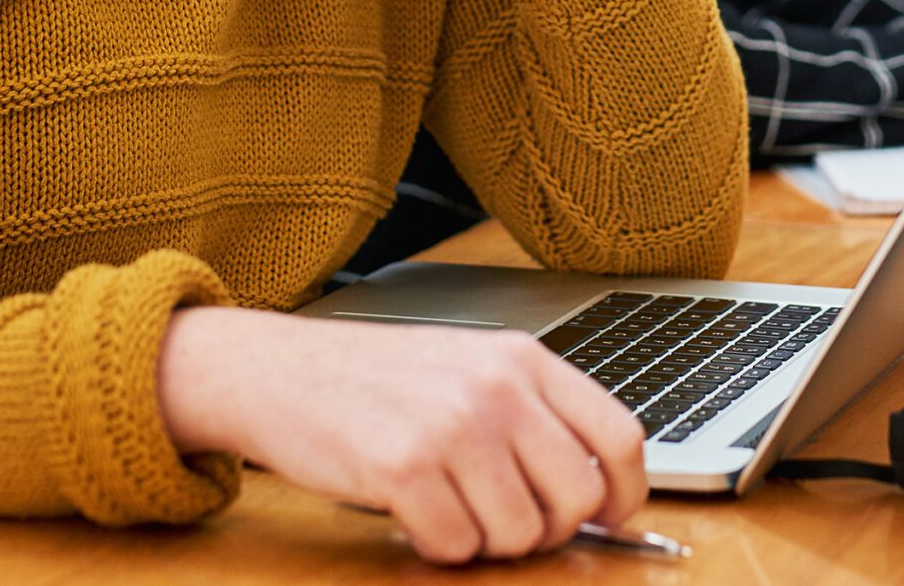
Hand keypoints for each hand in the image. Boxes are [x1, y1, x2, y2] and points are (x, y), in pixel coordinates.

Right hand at [155, 307, 645, 564]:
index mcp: (521, 358)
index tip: (608, 516)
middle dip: (547, 529)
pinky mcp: (404, 467)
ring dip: (485, 540)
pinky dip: (437, 544)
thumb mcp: (468, 368)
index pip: (619, 435)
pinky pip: (455, 545)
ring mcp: (452, 426)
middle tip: (505, 521)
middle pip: (576, 496)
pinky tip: (412, 511)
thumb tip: (595, 492)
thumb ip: (532, 414)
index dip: (625, 492)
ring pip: (518, 533)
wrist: (278, 370)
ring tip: (448, 506)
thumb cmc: (375, 378)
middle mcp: (496, 388)